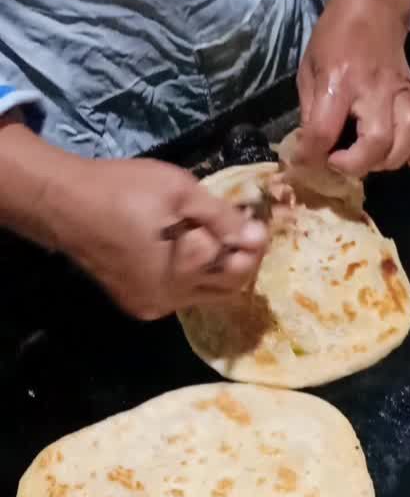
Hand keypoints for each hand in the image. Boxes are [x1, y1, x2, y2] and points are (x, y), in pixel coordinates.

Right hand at [47, 156, 268, 319]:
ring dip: (215, 267)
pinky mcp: (138, 304)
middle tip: (239, 227)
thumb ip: (222, 216)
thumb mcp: (179, 191)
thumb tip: (257, 234)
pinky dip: (191, 274)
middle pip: (225, 289)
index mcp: (176, 275)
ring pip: (204, 294)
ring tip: (209, 232)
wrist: (65, 204)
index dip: (248, 242)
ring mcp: (151, 306)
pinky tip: (184, 247)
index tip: (252, 218)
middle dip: (238, 258)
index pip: (235, 269)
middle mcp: (167, 301)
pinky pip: (180, 294)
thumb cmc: (122, 190)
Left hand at [297, 0, 409, 176]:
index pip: (325, 131)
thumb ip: (310, 112)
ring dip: (391, 159)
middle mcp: (374, 88)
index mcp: (339, 80)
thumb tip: (313, 150)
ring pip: (409, 136)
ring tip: (373, 159)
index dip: (312, 156)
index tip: (307, 162)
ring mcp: (401, 91)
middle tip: (343, 161)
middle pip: (377, 141)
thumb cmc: (335, 38)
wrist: (372, 7)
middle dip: (358, 164)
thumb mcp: (309, 70)